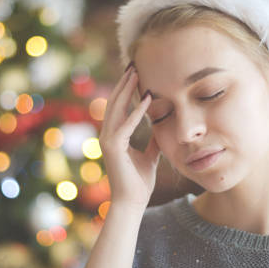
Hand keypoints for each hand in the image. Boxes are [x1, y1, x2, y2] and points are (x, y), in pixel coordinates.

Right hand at [98, 64, 160, 210]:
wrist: (132, 202)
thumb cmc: (139, 182)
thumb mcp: (149, 156)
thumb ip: (151, 142)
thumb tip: (160, 129)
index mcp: (114, 136)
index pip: (119, 107)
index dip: (126, 90)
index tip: (135, 74)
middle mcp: (107, 135)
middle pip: (114, 102)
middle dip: (124, 83)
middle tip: (133, 65)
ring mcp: (107, 140)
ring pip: (116, 108)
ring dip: (127, 90)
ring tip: (136, 73)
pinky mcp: (113, 148)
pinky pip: (126, 125)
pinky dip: (137, 111)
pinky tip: (148, 98)